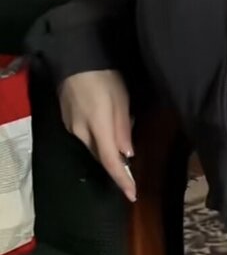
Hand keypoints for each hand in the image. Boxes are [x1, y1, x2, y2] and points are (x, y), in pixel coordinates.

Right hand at [59, 69, 136, 201]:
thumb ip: (123, 130)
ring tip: (121, 144)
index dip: (122, 180)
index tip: (132, 195)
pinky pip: (85, 136)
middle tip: (131, 168)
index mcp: (98, 128)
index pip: (111, 162)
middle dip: (115, 165)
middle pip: (101, 157)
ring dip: (107, 149)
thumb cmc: (104, 78)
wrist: (75, 59)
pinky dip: (98, 137)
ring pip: (93, 147)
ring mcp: (71, 126)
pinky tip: (105, 127)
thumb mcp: (121, 101)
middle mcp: (81, 133)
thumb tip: (126, 155)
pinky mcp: (67, 119)